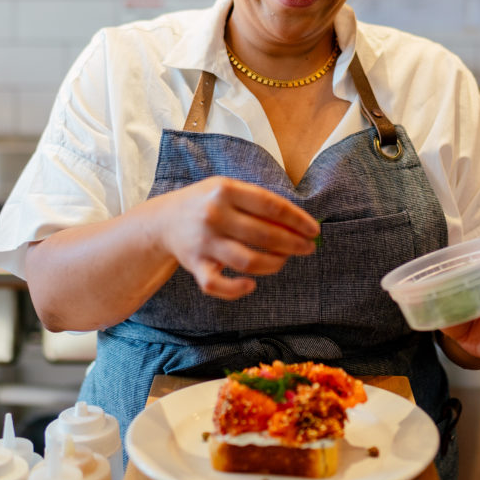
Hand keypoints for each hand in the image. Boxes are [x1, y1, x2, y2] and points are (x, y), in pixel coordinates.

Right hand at [152, 176, 318, 300]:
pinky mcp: (195, 265)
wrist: (164, 220)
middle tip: (308, 248)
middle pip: (265, 234)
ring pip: (249, 261)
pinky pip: (219, 286)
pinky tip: (251, 284)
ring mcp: (204, 242)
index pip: (271, 205)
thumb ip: (259, 202)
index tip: (314, 230)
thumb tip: (298, 223)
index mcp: (225, 190)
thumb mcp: (229, 190)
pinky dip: (238, 289)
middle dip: (293, 244)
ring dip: (275, 264)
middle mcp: (214, 214)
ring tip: (284, 260)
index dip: (297, 220)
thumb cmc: (207, 203)